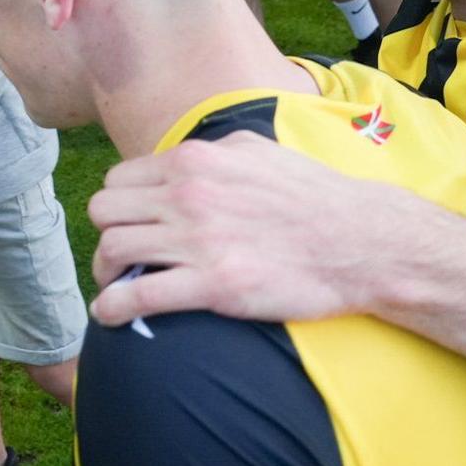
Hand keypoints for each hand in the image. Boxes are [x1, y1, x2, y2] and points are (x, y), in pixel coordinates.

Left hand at [85, 131, 412, 328]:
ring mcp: (198, 241)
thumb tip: (181, 161)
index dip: (120, 205)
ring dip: (106, 272)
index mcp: (194, 161)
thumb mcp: (255, 151)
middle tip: (120, 255)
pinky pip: (136, 295)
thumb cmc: (313, 197)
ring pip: (113, 250)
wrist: (361, 242)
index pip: (119, 180)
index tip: (129, 224)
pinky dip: (112, 307)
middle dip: (106, 234)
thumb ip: (210, 153)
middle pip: (104, 212)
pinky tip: (110, 315)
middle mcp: (188, 195)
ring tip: (117, 285)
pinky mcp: (213, 285)